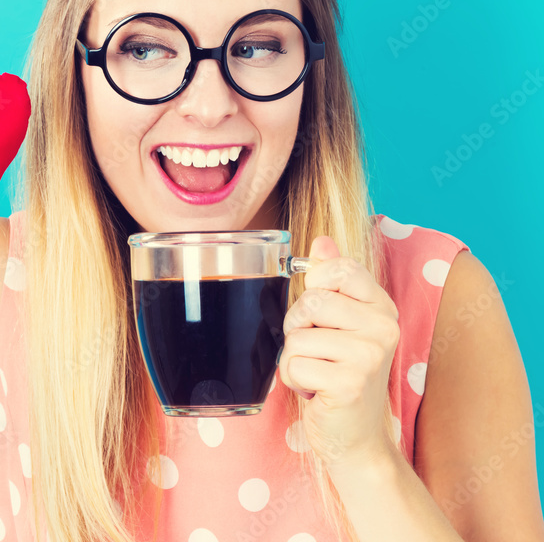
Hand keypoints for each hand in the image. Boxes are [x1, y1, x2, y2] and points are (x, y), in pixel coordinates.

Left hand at [277, 236, 400, 469]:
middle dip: (298, 329)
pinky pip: (293, 365)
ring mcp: (370, 355)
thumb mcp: (339, 324)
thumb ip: (331, 280)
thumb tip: (321, 241)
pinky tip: (317, 392)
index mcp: (381, 306)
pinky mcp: (350, 382)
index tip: (322, 317)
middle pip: (309, 302)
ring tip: (319, 373)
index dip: (314, 287)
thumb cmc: (340, 374)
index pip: (337, 268)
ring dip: (295, 359)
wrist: (355, 437)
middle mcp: (384, 327)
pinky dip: (294, 381)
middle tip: (318, 352)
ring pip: (296, 336)